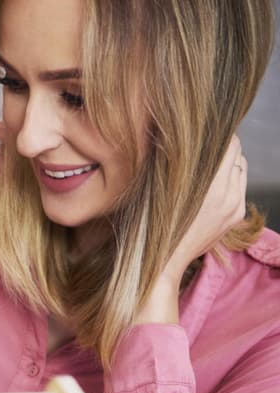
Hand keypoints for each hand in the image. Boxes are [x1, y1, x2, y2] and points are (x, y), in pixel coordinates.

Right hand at [135, 136, 246, 323]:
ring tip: (207, 163)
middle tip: (204, 142)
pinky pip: (240, 185)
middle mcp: (227, 193)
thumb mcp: (158, 189)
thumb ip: (171, 163)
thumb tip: (170, 136)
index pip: (226, 144)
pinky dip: (230, 179)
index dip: (215, 132)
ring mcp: (235, 205)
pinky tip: (212, 184)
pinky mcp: (237, 214)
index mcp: (208, 185)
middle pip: (237, 152)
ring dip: (228, 162)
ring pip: (241, 167)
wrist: (163, 262)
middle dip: (222, 145)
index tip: (201, 130)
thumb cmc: (151, 225)